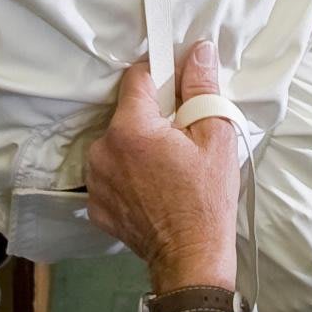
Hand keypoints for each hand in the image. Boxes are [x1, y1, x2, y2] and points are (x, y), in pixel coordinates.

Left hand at [85, 43, 242, 285]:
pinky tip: (152, 188)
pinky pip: (110, 174)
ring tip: (166, 167)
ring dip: (137, 147)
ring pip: (116, 143)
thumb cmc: (207, 200)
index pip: (137, 78)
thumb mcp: (216, 138)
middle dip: (152, 118)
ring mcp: (95, 179)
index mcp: (130, 129)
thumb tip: (198, 51)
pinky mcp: (95, 204)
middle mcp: (103, 150)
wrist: (191, 259)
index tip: (178, 84)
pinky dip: (127, 175)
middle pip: (126, 113)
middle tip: (181, 138)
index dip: (160, 75)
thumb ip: (202, 89)